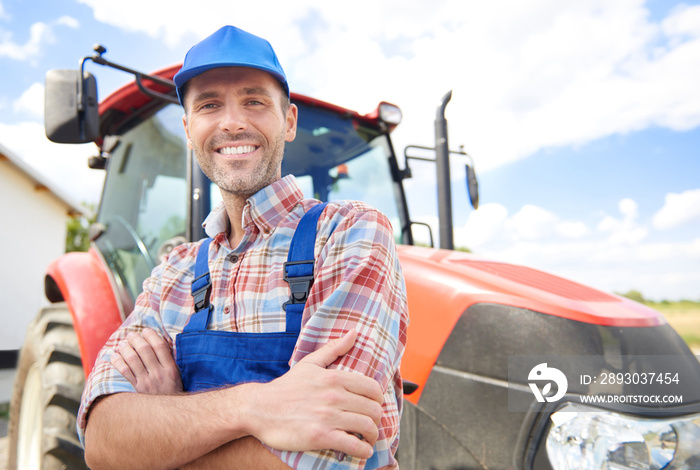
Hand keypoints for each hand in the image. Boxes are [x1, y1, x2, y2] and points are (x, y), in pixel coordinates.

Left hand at [111, 328, 182, 393]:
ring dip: (125, 348)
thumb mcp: (176, 374)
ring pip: (132, 359)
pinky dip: (118, 362)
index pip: (159, 346)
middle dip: (136, 339)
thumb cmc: (172, 389)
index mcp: (170, 368)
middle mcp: (159, 374)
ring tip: (123, 343)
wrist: (168, 412)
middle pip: (144, 350)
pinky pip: (125, 372)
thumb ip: (168, 359)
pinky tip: (115, 356)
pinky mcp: (137, 389)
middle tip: (131, 335)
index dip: (151, 335)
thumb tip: (157, 341)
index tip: (145, 330)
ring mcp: (147, 382)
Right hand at [245, 330, 383, 459]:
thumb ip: (334, 348)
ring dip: (372, 437)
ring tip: (367, 440)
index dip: (378, 401)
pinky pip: (353, 445)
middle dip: (376, 420)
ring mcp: (328, 416)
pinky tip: (361, 451)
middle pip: (373, 410)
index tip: (373, 408)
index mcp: (334, 378)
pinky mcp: (320, 436)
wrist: (259, 409)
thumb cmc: (286, 387)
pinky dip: (363, 450)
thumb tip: (354, 332)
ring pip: (367, 427)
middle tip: (370, 426)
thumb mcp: (310, 363)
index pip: (373, 389)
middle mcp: (334, 396)